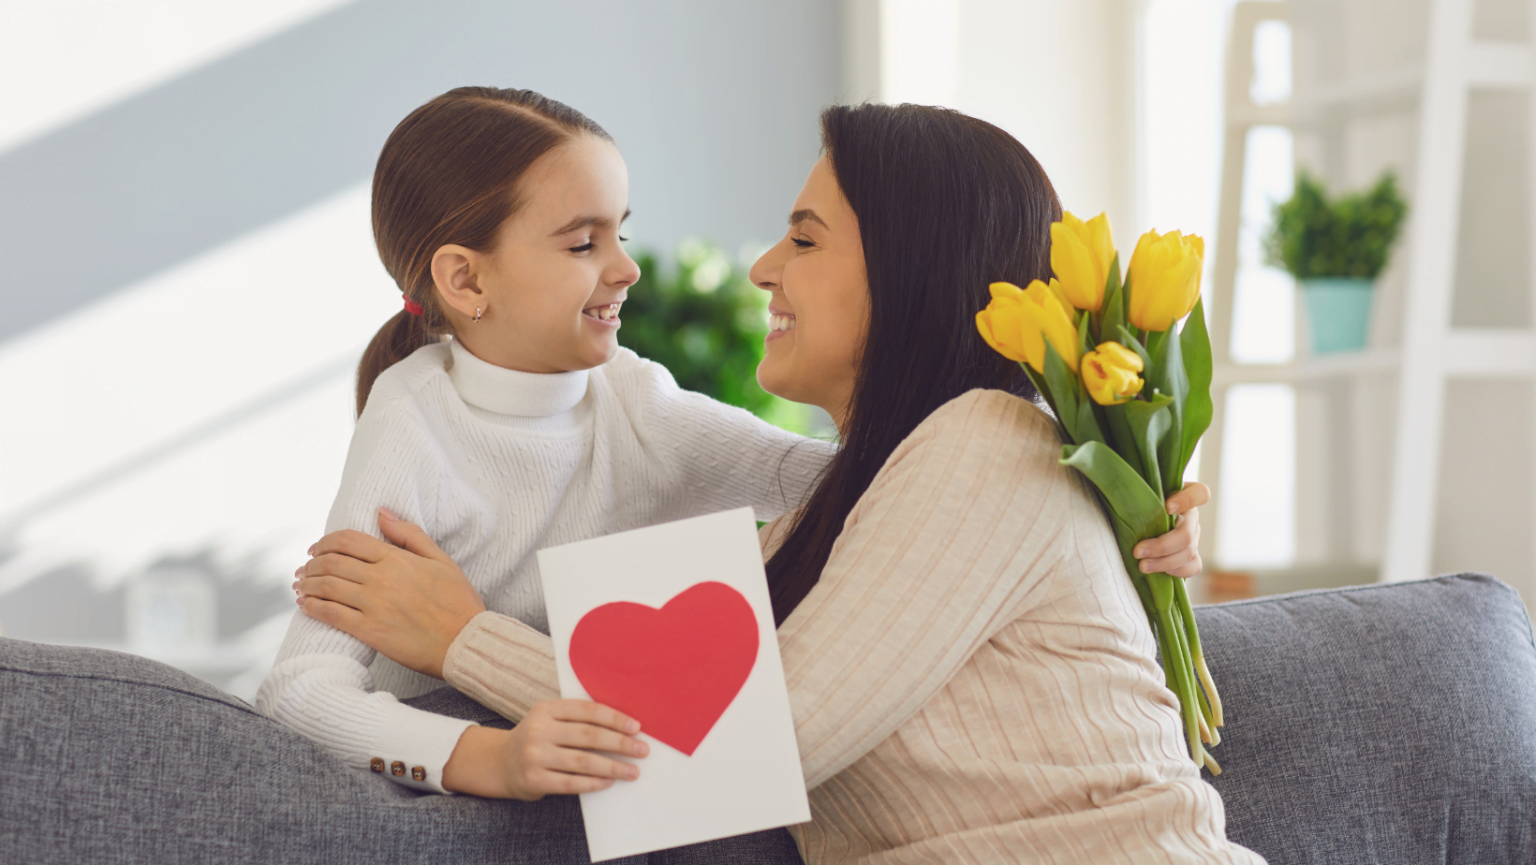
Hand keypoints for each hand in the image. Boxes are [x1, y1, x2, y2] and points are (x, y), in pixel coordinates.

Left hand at [295, 507, 485, 678]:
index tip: (317, 549)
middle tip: (305, 568)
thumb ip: (410, 535)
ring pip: (326, 587)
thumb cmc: (458, 603)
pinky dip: (313, 607)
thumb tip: (382, 512)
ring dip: (307, 584)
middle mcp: (381, 579)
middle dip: (311, 563)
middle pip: (331, 562)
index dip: (326, 542)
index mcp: (397, 559)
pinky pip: (331, 615)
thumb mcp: (442, 560)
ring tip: (301, 586)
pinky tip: (306, 606)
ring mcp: (374, 605)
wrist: (466, 643)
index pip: (348, 541)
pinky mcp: (370, 631)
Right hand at [443, 700, 648, 799]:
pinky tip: (609, 782)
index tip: (636, 727)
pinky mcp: (534, 780)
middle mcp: (539, 730)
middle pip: (589, 736)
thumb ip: (577, 718)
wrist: (500, 763)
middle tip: (642, 750)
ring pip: (583, 762)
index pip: (587, 710)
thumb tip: (623, 726)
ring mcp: (534, 756)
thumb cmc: (537, 738)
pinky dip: (593, 783)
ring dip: (613, 767)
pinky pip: (571, 783)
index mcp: (546, 709)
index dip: (614, 718)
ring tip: (633, 771)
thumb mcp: (549, 719)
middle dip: (620, 743)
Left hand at [1132, 481, 1207, 578]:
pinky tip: (1161, 573)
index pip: (1200, 493)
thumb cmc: (1135, 501)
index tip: (1167, 507)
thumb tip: (1121, 489)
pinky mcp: (1190, 555)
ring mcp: (1193, 536)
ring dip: (1164, 562)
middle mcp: (1191, 516)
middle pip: (1187, 533)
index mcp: (1183, 495)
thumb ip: (1137, 490)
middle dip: (1161, 546)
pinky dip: (1179, 571)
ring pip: (1188, 552)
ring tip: (1142, 566)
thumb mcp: (1139, 492)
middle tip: (1137, 552)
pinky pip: (1194, 566)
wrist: (1134, 521)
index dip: (1187, 501)